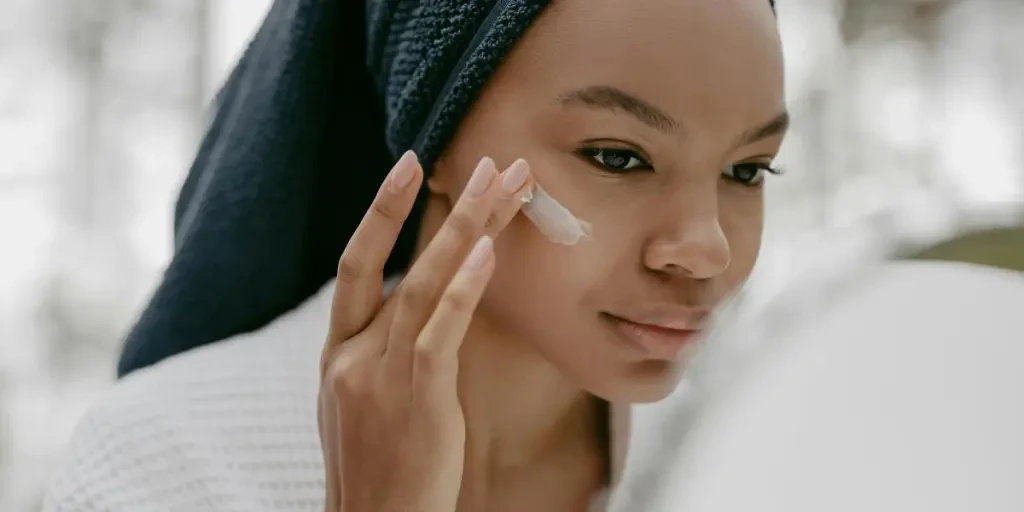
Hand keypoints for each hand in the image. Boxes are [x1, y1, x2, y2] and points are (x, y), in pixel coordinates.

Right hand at [318, 151, 533, 511]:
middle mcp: (352, 355)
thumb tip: (412, 310)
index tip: (410, 166)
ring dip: (468, 230)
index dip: (380, 212)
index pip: (356, 265)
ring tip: (505, 186)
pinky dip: (464, 289)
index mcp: (337, 354)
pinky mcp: (416, 400)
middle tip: (486, 162)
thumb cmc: (376, 471)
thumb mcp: (361, 405)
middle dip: (438, 207)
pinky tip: (487, 253)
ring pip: (423, 285)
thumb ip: (378, 354)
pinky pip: (440, 332)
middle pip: (396, 262)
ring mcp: (379, 376)